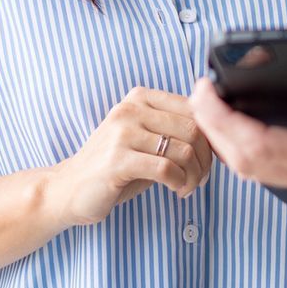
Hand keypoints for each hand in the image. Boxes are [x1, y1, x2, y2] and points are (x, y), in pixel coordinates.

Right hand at [47, 86, 213, 226]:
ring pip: (183, 149)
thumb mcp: (145, 139)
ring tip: (187, 186)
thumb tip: (216, 132)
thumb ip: (173, 129)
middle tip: (200, 178)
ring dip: (194, 174)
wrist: (69, 189)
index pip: (193, 108)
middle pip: (193, 128)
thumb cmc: (115, 165)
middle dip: (205, 158)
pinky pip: (166, 168)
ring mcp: (122, 132)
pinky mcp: (117, 160)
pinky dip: (179, 182)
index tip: (209, 158)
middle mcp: (131, 109)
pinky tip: (176, 190)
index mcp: (140, 97)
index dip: (210, 136)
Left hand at [190, 69, 286, 213]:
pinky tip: (256, 117)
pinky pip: (281, 163)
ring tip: (220, 99)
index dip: (223, 121)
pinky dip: (256, 142)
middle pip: (248, 162)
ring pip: (261, 165)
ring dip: (234, 135)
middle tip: (202, 90)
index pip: (260, 148)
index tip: (203, 89)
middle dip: (217, 127)